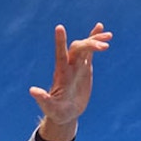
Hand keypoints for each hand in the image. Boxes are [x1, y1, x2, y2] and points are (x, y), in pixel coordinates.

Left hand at [31, 22, 111, 140]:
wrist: (66, 114)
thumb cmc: (56, 112)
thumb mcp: (49, 107)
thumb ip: (43, 99)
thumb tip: (32, 91)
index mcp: (61, 74)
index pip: (60, 55)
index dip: (60, 42)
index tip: (59, 27)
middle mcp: (69, 66)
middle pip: (78, 49)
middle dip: (89, 45)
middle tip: (104, 46)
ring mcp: (77, 66)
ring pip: (85, 47)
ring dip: (95, 40)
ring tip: (109, 36)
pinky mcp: (85, 68)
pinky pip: (90, 52)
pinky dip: (95, 41)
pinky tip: (104, 33)